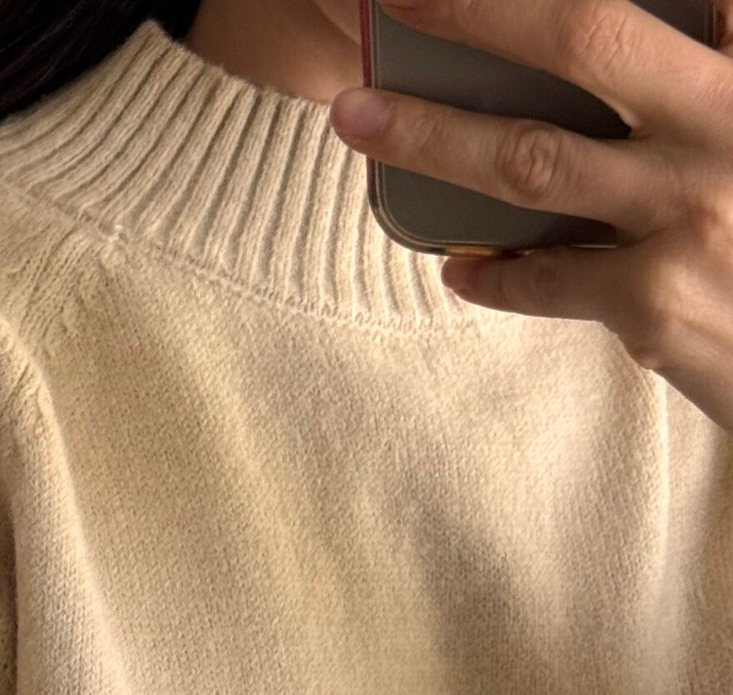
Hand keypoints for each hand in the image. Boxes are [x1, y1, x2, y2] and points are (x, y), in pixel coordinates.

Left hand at [329, 0, 732, 436]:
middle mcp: (726, 121)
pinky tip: (460, 266)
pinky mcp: (656, 304)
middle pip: (581, 37)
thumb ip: (712, 63)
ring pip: (531, 160)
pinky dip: (495, 274)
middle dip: (478, 9)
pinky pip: (547, 281)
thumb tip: (661, 27)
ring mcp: (687, 213)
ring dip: (431, 134)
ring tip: (359, 117)